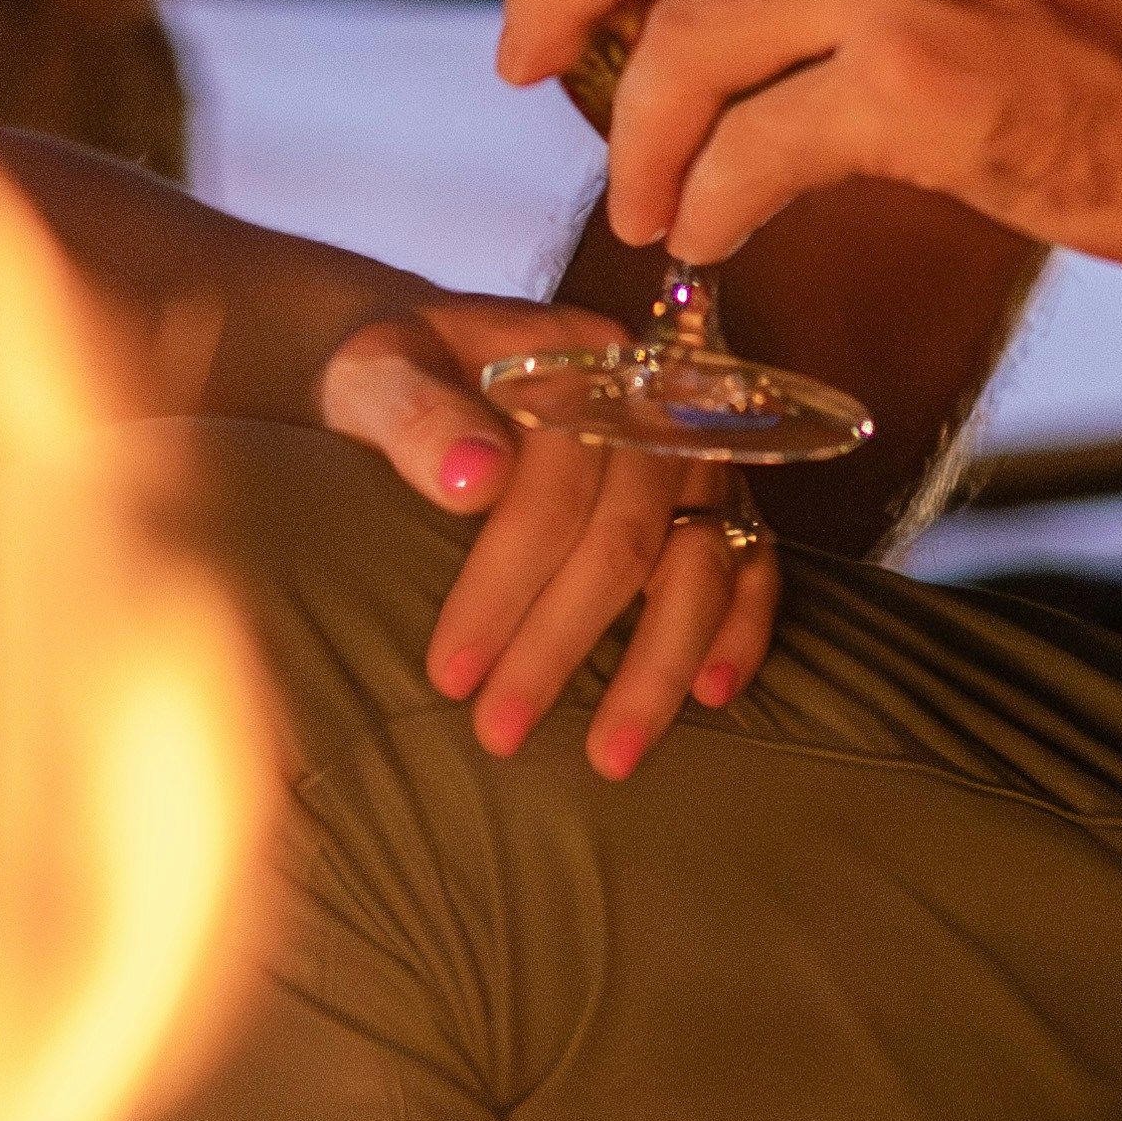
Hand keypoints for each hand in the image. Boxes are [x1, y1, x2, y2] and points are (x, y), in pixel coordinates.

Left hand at [311, 299, 784, 776]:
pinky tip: (713, 695)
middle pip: (626, 536)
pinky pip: (750, 565)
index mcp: (574, 363)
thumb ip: (413, 413)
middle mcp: (648, 410)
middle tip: (499, 731)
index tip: (449, 672)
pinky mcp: (707, 505)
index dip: (506, 580)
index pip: (559, 481)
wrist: (414, 369)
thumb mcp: (371, 372)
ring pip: (701, 563)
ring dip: (658, 664)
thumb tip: (475, 478)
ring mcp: (686, 460)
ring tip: (609, 757)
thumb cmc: (390, 378)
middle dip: (561, 644)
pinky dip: (741, 628)